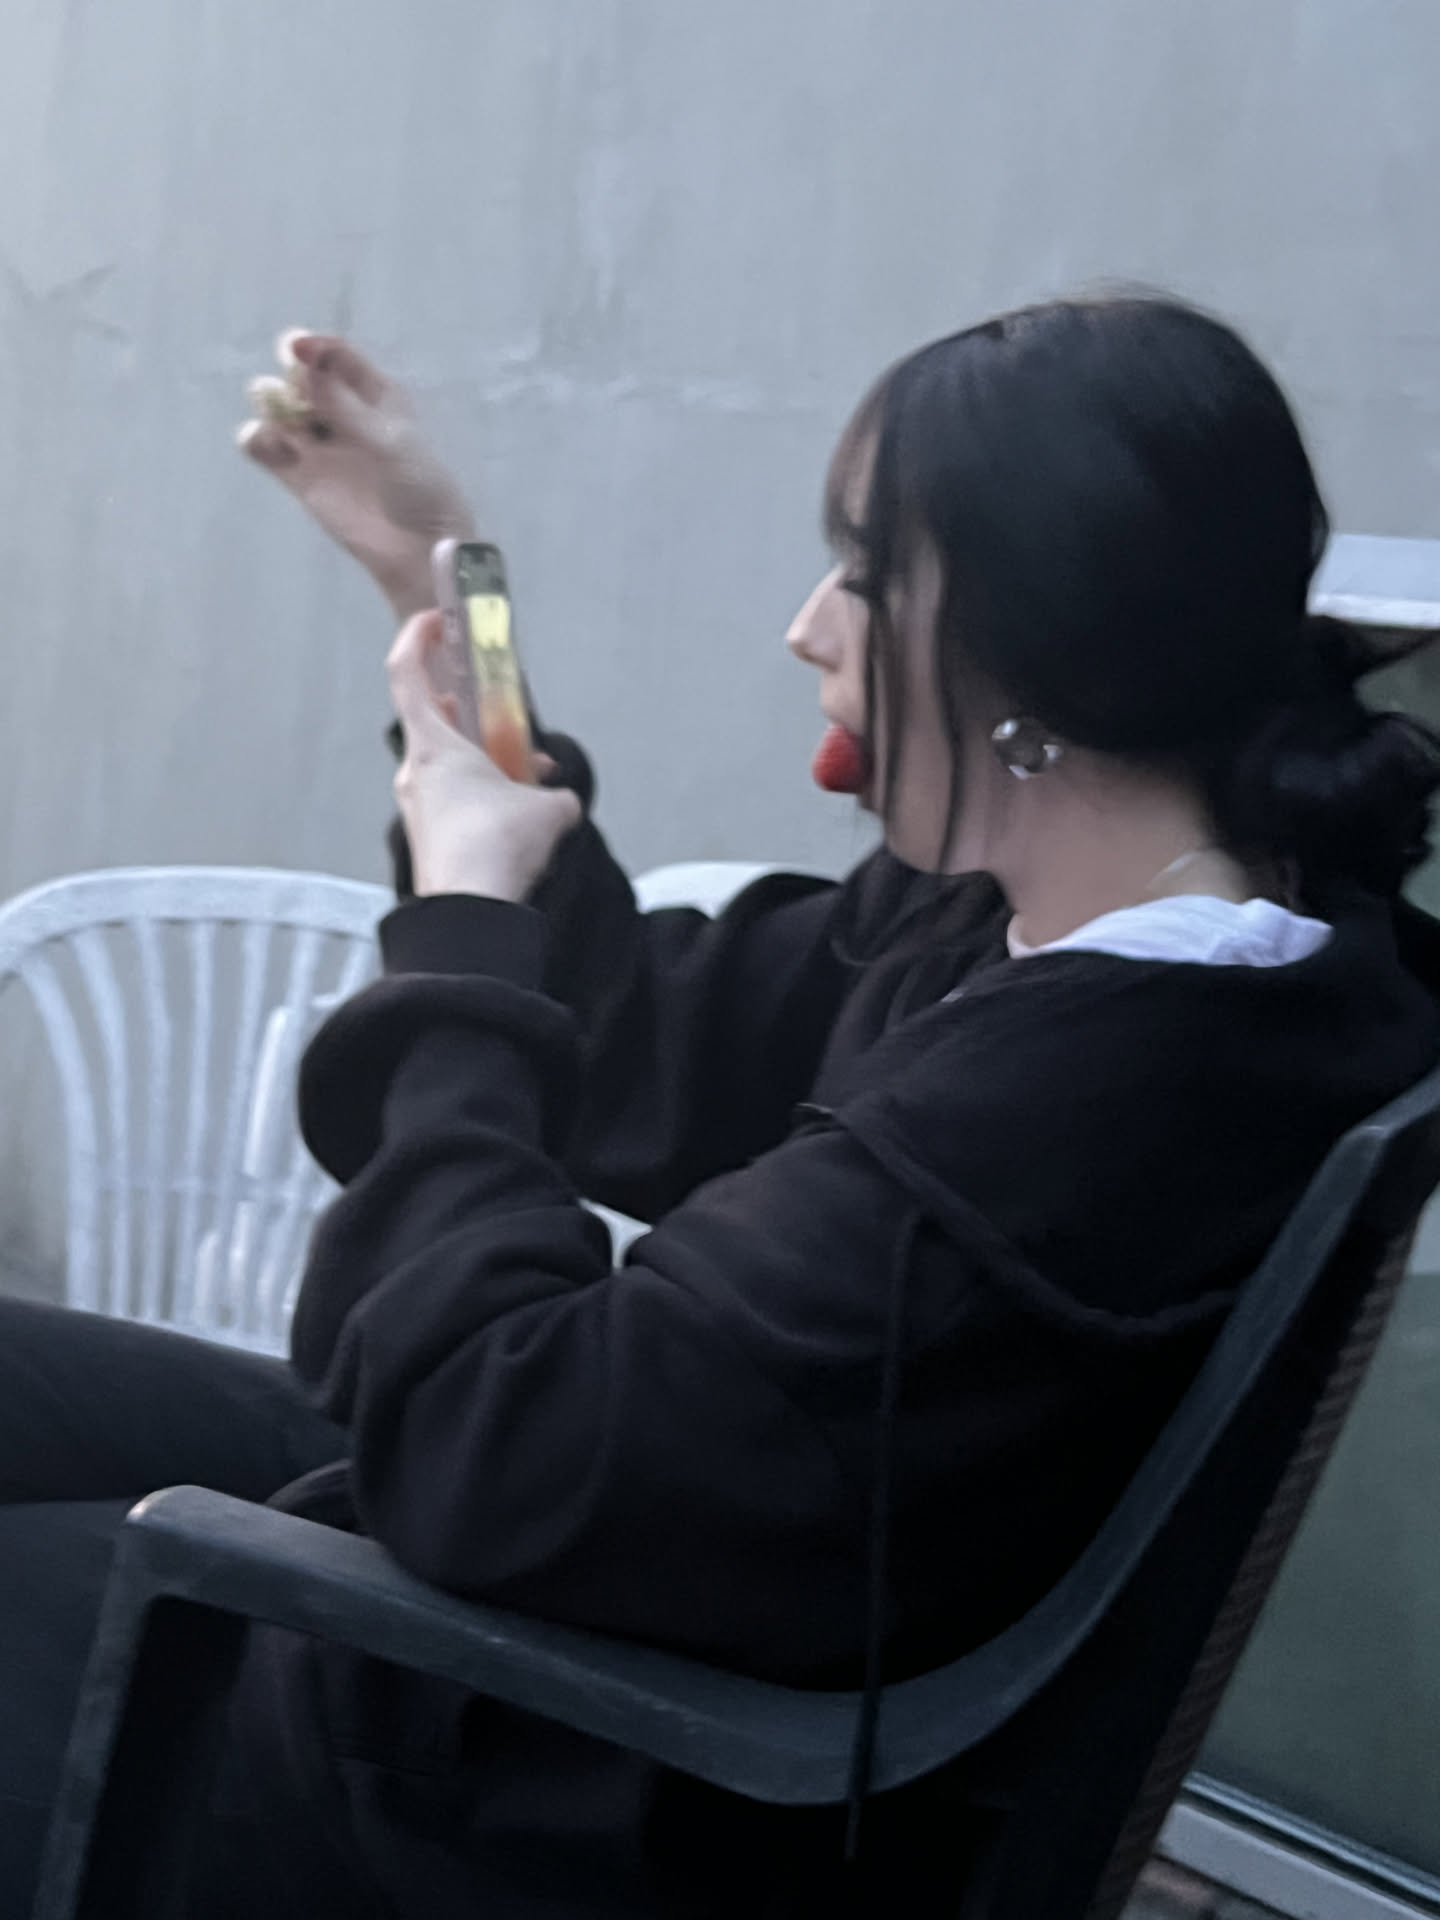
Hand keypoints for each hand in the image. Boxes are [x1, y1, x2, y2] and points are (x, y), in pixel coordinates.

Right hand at [237, 332, 476, 619]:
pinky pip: (265, 447)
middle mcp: (343, 413)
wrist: (418, 550)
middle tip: (299, 400)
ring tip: (289, 429)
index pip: (335, 355)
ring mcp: (320, 445)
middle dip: (292, 378)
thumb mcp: (388, 441)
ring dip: (271, 405)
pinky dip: (256, 439)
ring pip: (278, 408)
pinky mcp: (301, 477)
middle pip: (301, 376)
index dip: (312, 347)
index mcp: (374, 394)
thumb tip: (304, 366)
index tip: (294, 351)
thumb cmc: (419, 489)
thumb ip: (344, 405)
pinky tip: (267, 445)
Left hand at [387, 613, 580, 899]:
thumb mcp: (549, 810)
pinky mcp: (428, 840)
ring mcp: (418, 808)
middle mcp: (416, 772)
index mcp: (433, 745)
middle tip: (513, 729)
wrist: (471, 914)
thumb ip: (557, 795)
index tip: (435, 621)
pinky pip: (454, 802)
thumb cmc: (496, 848)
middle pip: (436, 722)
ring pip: (450, 767)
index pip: (407, 672)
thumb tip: (562, 801)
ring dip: (486, 764)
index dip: (417, 638)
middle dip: (477, 718)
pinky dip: (482, 798)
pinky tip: (518, 822)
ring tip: (531, 785)